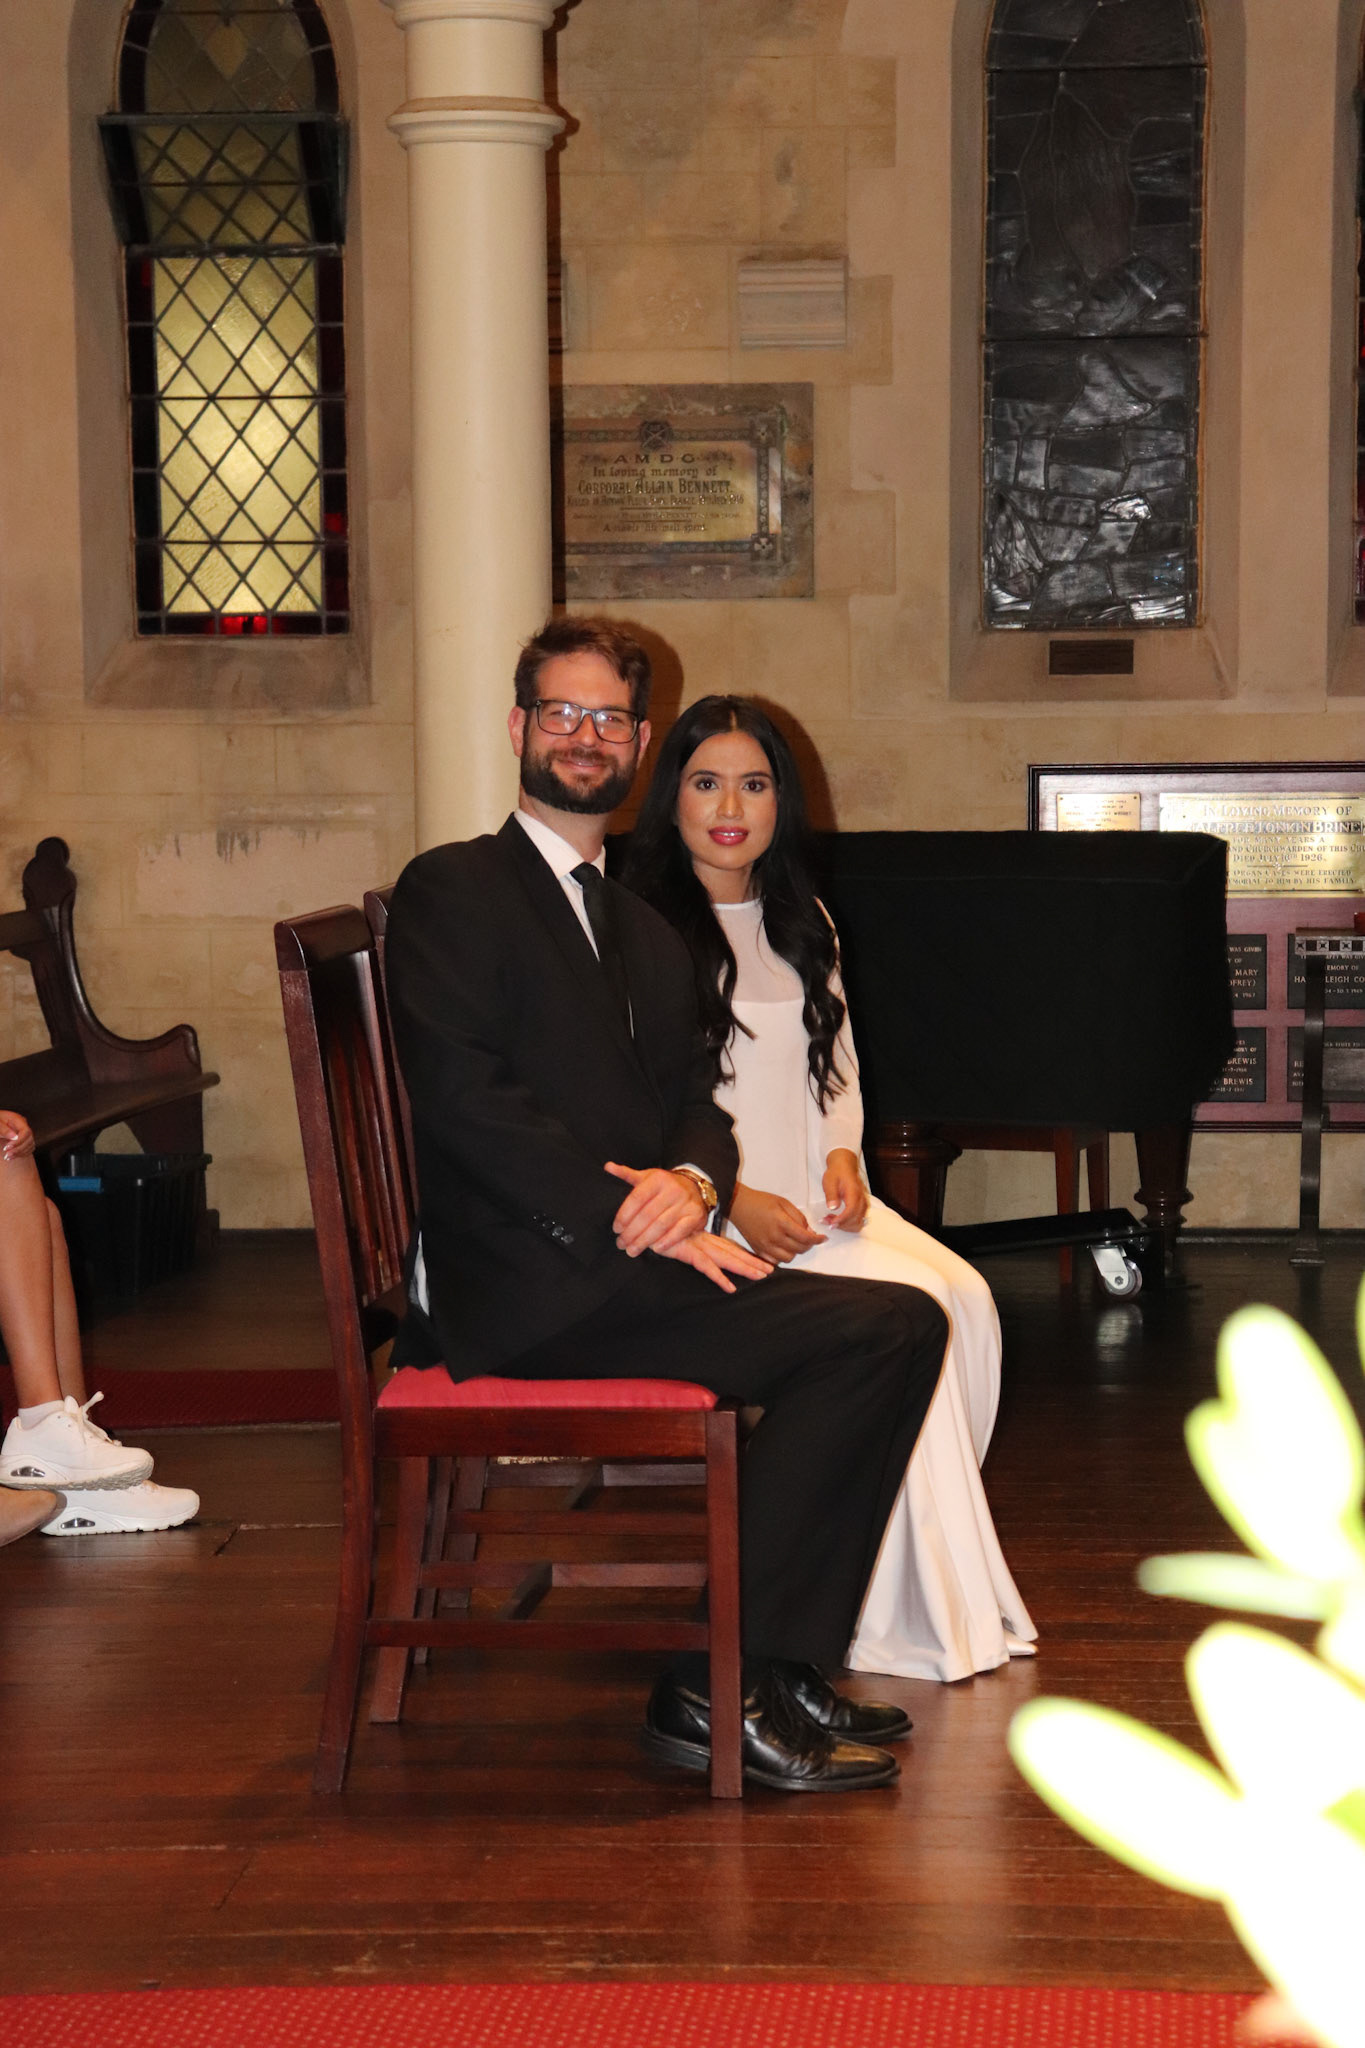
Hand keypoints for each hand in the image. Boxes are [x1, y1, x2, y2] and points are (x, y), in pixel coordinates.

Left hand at [0, 1111, 34, 1161]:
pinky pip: (28, 1149)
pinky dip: (21, 1154)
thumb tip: (15, 1137)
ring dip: (19, 1153)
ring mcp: (25, 1133)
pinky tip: (12, 1157)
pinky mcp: (25, 1140)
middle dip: (18, 1149)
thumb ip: (4, 1130)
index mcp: (18, 1120)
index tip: (7, 1148)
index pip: (26, 1131)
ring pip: (30, 1145)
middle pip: (29, 1139)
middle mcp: (24, 1126)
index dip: (19, 1141)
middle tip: (6, 1155)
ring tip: (7, 1157)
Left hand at [606, 1162, 705, 1255]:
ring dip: (645, 1241)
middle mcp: (672, 1189)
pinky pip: (679, 1231)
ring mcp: (685, 1203)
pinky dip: (667, 1241)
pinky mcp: (695, 1215)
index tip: (616, 1229)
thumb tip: (608, 1166)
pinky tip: (656, 1249)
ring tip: (633, 1250)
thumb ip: (627, 1174)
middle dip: (631, 1232)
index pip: (636, 1198)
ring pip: (661, 1225)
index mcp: (657, 1179)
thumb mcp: (647, 1176)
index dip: (624, 1215)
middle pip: (647, 1215)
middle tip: (621, 1244)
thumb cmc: (665, 1185)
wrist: (695, 1187)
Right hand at [656, 1229, 771, 1293]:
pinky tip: (730, 1287)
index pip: (725, 1246)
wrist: (637, 1216)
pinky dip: (719, 1277)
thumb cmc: (651, 1224)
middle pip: (731, 1252)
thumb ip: (678, 1239)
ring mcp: (695, 1245)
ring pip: (725, 1258)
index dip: (742, 1254)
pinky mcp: (685, 1251)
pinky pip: (705, 1266)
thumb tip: (680, 1246)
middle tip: (770, 1271)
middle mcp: (701, 1239)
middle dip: (750, 1261)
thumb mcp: (669, 1234)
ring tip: (761, 1276)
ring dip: (744, 1267)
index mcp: (699, 1236)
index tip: (758, 1261)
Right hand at [729, 1183, 824, 1264]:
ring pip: (789, 1258)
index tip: (822, 1238)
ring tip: (796, 1242)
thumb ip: (799, 1217)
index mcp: (781, 1223)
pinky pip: (776, 1262)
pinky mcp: (758, 1251)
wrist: (739, 1205)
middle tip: (810, 1238)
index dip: (817, 1239)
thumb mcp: (784, 1202)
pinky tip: (783, 1248)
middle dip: (809, 1244)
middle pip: (799, 1249)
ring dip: (796, 1251)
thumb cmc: (761, 1201)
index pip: (805, 1237)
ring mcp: (765, 1246)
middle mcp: (773, 1237)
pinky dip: (782, 1257)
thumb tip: (809, 1231)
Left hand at [822, 1150, 868, 1231]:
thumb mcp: (830, 1181)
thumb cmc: (837, 1172)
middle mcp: (861, 1199)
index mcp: (854, 1192)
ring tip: (831, 1221)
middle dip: (841, 1224)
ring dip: (845, 1226)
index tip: (831, 1224)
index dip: (841, 1220)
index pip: (851, 1211)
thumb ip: (831, 1195)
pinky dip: (848, 1224)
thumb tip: (833, 1207)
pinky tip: (838, 1220)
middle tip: (826, 1222)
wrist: (844, 1166)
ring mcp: (863, 1203)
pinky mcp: (861, 1206)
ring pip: (858, 1222)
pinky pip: (858, 1220)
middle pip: (855, 1219)